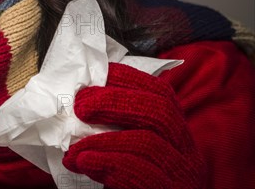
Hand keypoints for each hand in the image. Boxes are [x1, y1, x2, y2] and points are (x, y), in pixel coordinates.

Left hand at [62, 63, 205, 188]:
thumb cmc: (128, 179)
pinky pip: (143, 174)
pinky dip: (108, 164)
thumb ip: (112, 125)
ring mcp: (183, 173)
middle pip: (158, 110)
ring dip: (102, 140)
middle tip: (78, 107)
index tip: (90, 80)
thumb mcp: (124, 145)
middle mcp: (185, 148)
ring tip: (73, 148)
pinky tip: (83, 163)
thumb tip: (78, 100)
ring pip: (148, 142)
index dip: (124, 79)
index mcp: (174, 129)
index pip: (159, 91)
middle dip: (113, 102)